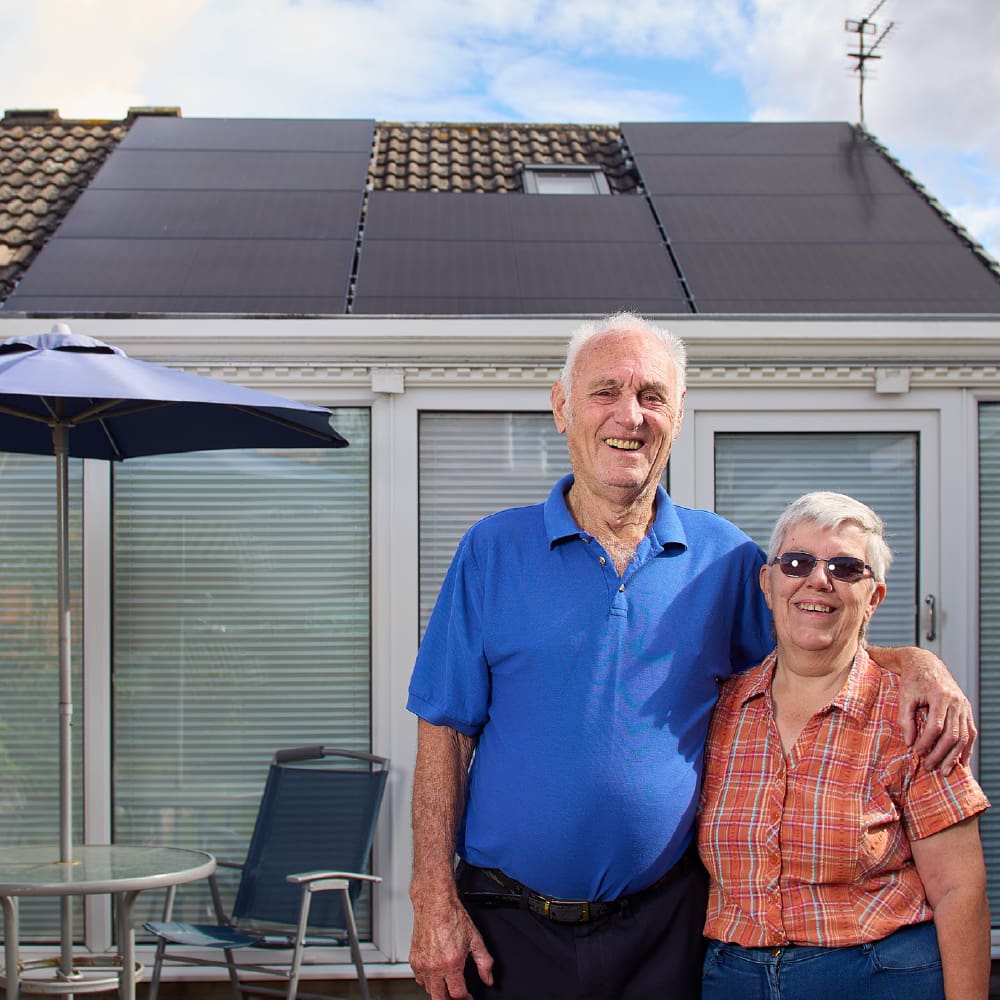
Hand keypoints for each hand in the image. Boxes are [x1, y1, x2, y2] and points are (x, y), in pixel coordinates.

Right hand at [409, 889, 493, 998]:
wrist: (434, 902)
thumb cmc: (452, 916)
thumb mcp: (475, 939)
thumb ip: (485, 962)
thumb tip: (488, 978)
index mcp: (451, 962)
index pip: (458, 994)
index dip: (466, 999)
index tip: (469, 997)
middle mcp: (435, 966)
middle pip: (440, 999)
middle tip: (458, 995)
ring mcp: (422, 964)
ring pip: (429, 990)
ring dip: (439, 990)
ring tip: (448, 984)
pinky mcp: (414, 960)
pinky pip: (420, 980)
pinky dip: (428, 980)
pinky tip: (436, 973)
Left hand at [896, 648, 976, 772]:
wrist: (926, 665)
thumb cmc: (912, 681)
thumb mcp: (904, 697)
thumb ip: (905, 719)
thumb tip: (909, 743)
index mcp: (940, 695)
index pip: (936, 726)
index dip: (926, 741)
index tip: (916, 752)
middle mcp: (957, 701)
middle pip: (953, 734)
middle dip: (940, 753)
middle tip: (928, 766)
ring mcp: (964, 706)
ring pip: (964, 736)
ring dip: (954, 756)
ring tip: (944, 770)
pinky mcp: (967, 710)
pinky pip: (971, 733)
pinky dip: (967, 749)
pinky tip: (962, 763)